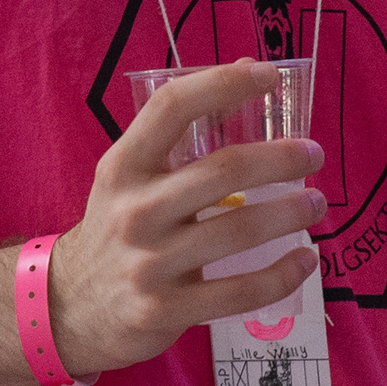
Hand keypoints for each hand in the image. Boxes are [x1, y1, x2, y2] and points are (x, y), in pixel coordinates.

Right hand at [48, 62, 326, 378]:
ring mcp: (150, 263)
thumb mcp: (128, 179)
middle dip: (282, 159)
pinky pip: (241, 292)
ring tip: (316, 204)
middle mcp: (134, 210)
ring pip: (240, 230)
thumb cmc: (116, 230)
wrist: (70, 308)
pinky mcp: (166, 310)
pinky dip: (283, 274)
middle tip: (312, 155)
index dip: (223, 83)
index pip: (173, 108)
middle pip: (223, 171)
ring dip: (291, 213)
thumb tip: (249, 76)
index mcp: (124, 167)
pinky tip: (305, 260)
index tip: (269, 75)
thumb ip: (178, 138)